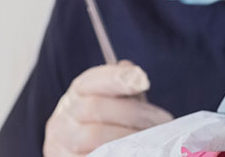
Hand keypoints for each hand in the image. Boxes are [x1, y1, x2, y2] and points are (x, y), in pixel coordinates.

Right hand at [42, 61, 173, 156]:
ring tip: (154, 140)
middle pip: (96, 107)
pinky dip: (120, 153)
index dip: (116, 78)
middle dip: (134, 113)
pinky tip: (137, 151)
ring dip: (130, 137)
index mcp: (76, 96)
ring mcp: (61, 145)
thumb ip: (125, 90)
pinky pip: (97, 156)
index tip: (143, 80)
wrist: (87, 154)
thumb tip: (134, 75)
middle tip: (162, 121)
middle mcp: (62, 118)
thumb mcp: (118, 104)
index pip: (91, 80)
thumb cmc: (109, 128)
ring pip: (96, 137)